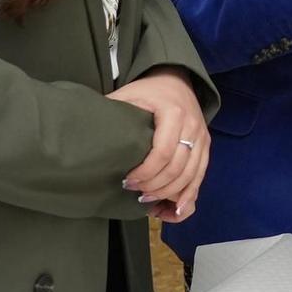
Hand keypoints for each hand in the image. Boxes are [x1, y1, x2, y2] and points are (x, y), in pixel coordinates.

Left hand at [109, 68, 210, 222]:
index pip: (163, 152)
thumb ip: (112, 110)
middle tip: (136, 195)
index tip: (127, 181)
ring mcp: (201, 137)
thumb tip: (86, 129)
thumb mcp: (128, 94)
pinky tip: (177, 210)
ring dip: (169, 193)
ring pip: (190, 175)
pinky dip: (190, 195)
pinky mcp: (205, 146)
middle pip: (177, 168)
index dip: (145, 172)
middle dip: (155, 187)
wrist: (177, 81)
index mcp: (173, 113)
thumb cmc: (149, 90)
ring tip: (149, 201)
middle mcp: (192, 126)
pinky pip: (200, 175)